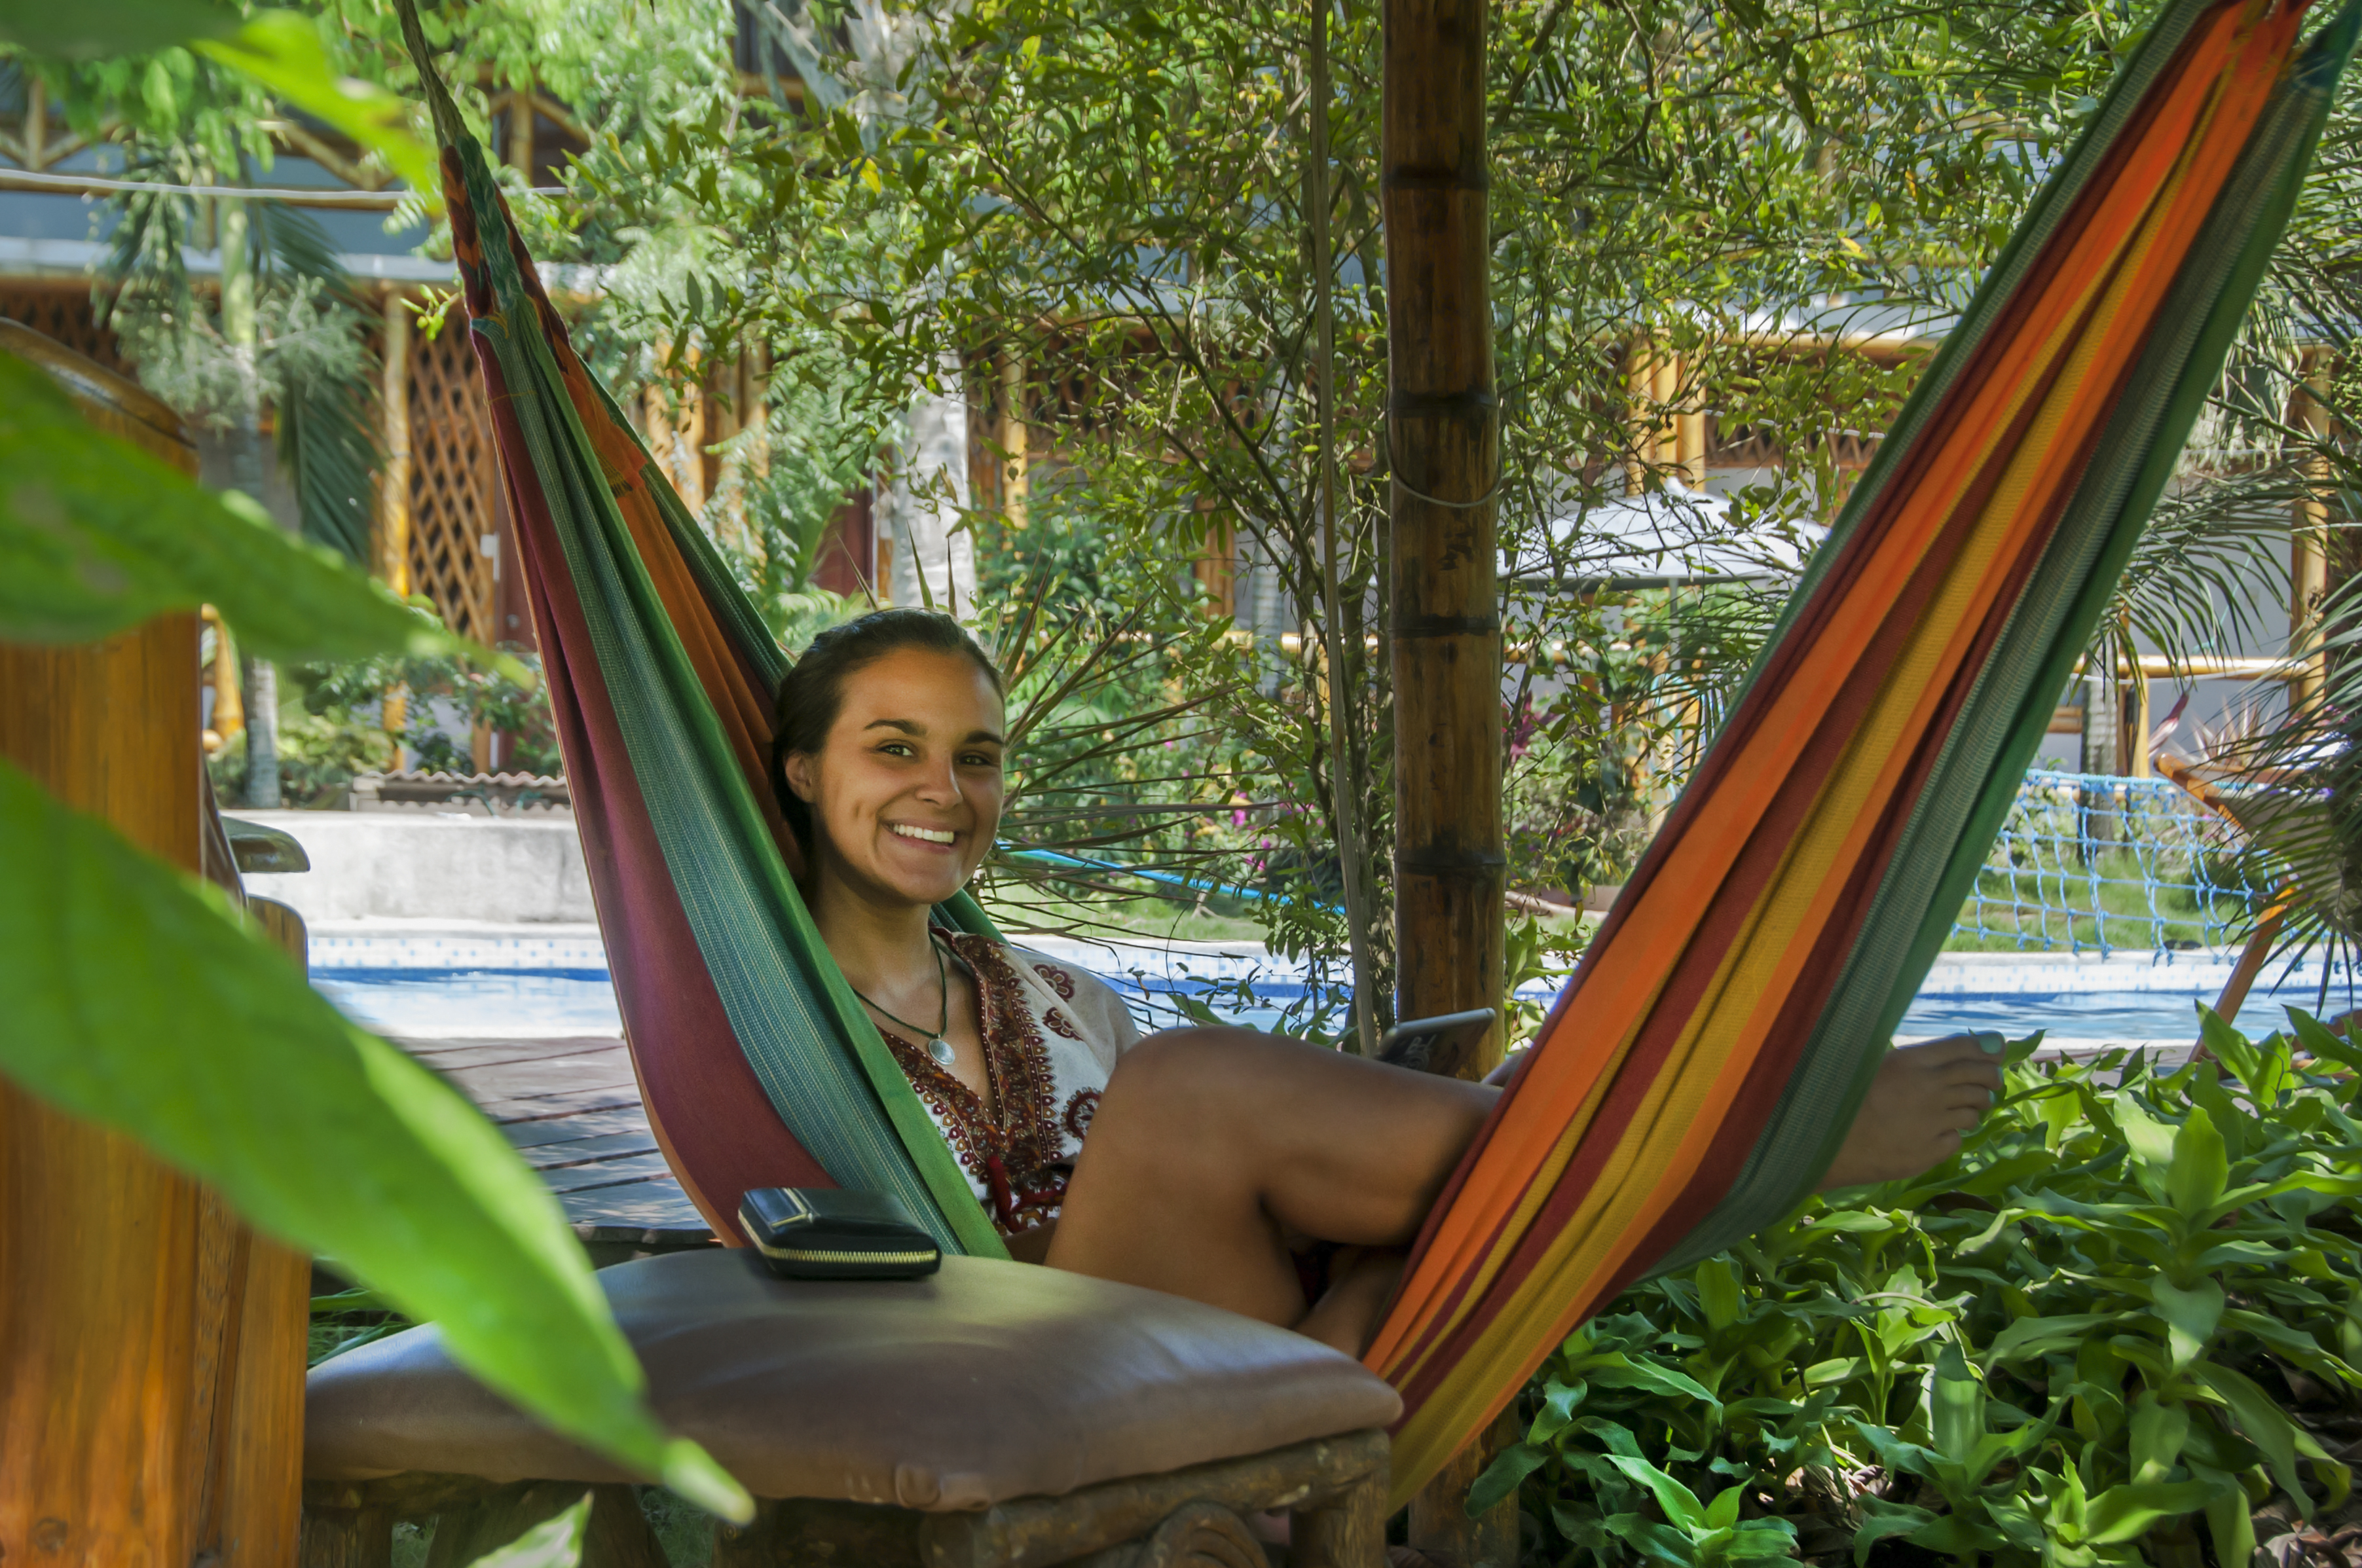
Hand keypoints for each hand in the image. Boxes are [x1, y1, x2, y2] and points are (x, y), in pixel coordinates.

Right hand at [1818, 1034, 2004, 1189]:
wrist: (1832, 1145)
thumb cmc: (1851, 1099)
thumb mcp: (1881, 1066)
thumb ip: (1922, 1058)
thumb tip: (1969, 1046)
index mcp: (1911, 1061)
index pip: (1965, 1046)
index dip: (1987, 1047)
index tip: (1995, 1052)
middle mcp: (1929, 1087)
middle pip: (1980, 1076)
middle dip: (1992, 1078)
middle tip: (1990, 1083)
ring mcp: (1934, 1120)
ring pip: (1974, 1110)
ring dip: (1971, 1108)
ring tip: (1954, 1111)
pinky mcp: (1934, 1149)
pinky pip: (1957, 1138)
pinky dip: (1950, 1135)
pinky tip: (1932, 1134)